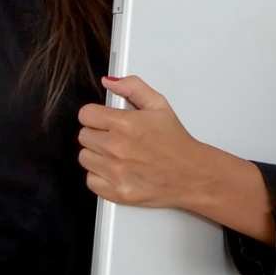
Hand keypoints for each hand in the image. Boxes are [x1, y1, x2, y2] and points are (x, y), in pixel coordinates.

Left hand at [78, 75, 213, 208]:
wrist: (192, 175)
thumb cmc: (176, 142)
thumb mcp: (159, 105)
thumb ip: (133, 87)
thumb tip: (110, 82)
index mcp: (125, 124)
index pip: (86, 115)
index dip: (95, 115)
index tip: (103, 120)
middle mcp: (117, 148)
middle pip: (84, 136)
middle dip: (97, 134)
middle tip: (116, 137)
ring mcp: (116, 171)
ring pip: (84, 158)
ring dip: (97, 155)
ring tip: (117, 154)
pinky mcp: (117, 192)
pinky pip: (91, 180)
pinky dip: (100, 176)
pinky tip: (116, 170)